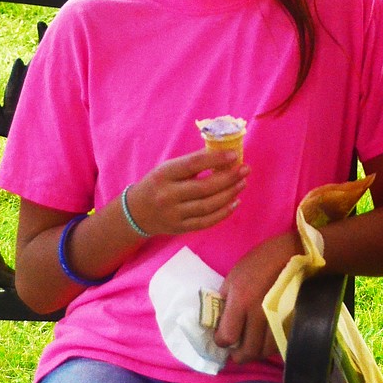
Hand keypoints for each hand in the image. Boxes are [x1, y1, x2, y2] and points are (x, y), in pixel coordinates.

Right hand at [125, 150, 247, 237]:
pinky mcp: (179, 228)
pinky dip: (223, 212)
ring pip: (208, 206)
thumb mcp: (169, 168)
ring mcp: (173, 214)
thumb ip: (193, 162)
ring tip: (243, 183)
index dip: (215, 159)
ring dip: (229, 194)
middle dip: (229, 178)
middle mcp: (167, 195)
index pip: (193, 165)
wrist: (136, 212)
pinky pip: (206, 222)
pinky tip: (235, 202)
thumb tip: (224, 154)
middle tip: (245, 169)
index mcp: (164, 175)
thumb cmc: (159, 183)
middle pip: (204, 188)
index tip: (234, 154)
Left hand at [214, 231, 301, 362]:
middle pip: (248, 352)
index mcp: (241, 301)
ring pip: (265, 351)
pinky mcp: (292, 319)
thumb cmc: (260, 260)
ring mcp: (278, 318)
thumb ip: (225, 301)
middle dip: (239, 354)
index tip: (223, 337)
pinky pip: (279, 343)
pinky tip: (267, 337)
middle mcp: (259, 313)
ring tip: (253, 344)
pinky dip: (271, 345)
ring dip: (257, 351)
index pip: (226, 338)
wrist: (294, 252)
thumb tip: (219, 323)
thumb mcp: (234, 276)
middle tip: (237, 349)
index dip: (222, 341)